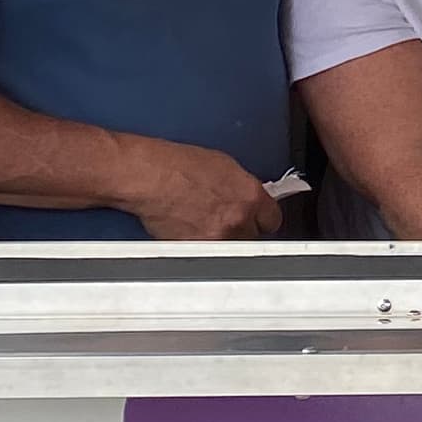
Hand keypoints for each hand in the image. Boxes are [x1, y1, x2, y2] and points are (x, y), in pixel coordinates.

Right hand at [118, 137, 282, 239]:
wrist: (148, 178)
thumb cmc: (178, 166)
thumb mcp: (225, 167)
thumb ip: (245, 188)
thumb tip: (251, 199)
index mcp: (250, 197)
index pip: (273, 220)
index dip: (262, 219)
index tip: (257, 220)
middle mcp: (237, 220)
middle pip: (254, 238)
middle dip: (243, 230)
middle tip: (226, 220)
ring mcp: (217, 239)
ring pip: (231, 250)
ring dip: (223, 241)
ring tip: (204, 224)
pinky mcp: (196, 251)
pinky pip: (208, 255)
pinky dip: (202, 247)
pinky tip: (190, 230)